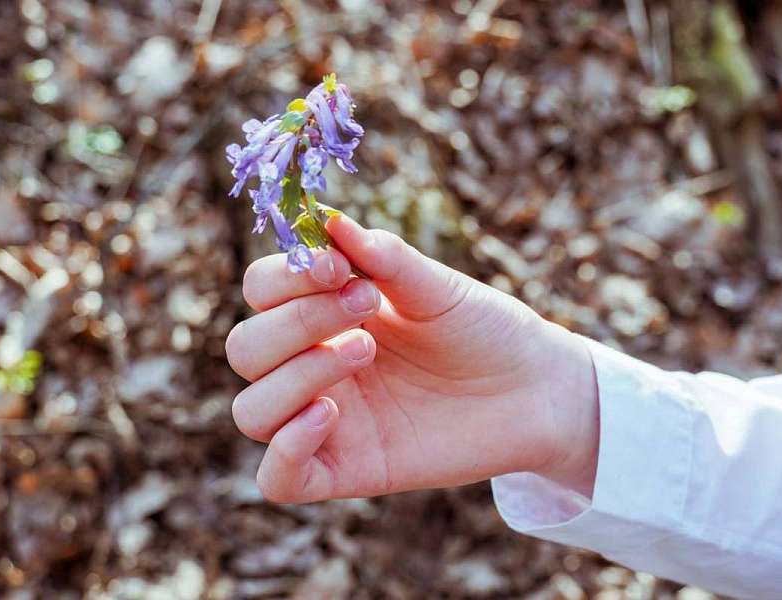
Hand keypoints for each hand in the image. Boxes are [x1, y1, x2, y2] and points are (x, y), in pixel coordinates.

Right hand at [225, 215, 598, 502]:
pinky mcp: (347, 470)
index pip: (261, 292)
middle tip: (364, 305)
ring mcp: (327, 421)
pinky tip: (329, 414)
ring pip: (252, 412)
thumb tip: (327, 219)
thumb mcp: (436, 287)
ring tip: (364, 351)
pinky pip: (280, 479)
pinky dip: (286, 450)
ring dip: (294, 376)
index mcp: (326, 314)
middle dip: (295, 322)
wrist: (535, 389)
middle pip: (246, 349)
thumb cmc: (484, 330)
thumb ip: (383, 256)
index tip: (336, 267)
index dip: (283, 277)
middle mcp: (314, 366)